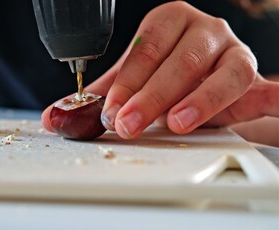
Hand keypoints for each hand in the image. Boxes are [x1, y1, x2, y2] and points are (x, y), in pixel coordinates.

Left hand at [42, 1, 278, 138]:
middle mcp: (204, 32)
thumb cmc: (168, 78)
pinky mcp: (254, 78)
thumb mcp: (133, 82)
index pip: (145, 49)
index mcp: (169, 23)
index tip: (109, 111)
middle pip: (180, 61)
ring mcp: (233, 52)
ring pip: (222, 73)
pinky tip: (261, 105)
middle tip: (126, 124)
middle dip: (150, 96)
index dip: (126, 82)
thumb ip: (97, 97)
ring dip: (199, 101)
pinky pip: (262, 88)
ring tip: (175, 124)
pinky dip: (267, 98)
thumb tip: (53, 116)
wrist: (208, 87)